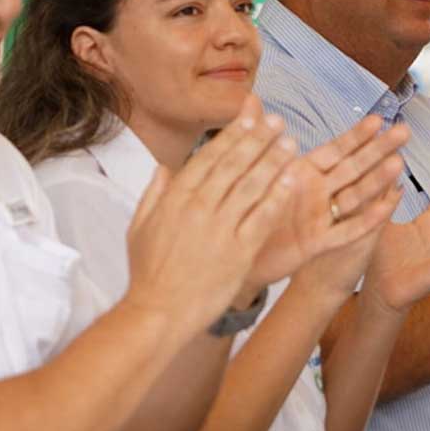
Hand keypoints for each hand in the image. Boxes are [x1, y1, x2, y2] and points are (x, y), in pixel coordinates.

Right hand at [124, 95, 297, 331]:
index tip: (251, 118)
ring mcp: (220, 228)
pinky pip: (262, 218)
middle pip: (234, 164)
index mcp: (175, 197)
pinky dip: (277, 197)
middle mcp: (199, 206)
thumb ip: (153, 194)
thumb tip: (164, 169)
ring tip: (290, 145)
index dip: (233, 135)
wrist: (158, 312)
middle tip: (278, 122)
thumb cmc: (148, 273)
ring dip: (272, 161)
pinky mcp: (238, 252)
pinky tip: (290, 181)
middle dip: (258, 139)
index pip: (209, 156)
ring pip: (251, 185)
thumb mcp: (139, 227)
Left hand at [247, 116, 408, 287]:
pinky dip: (367, 219)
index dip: (356, 135)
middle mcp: (316, 192)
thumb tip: (251, 98)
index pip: (335, 149)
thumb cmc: (244, 210)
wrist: (234, 255)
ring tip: (398, 163)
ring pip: (355, 196)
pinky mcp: (317, 243)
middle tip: (404, 131)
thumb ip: (257, 135)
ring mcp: (320, 217)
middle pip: (353, 168)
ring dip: (376, 180)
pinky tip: (387, 205)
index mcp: (302, 172)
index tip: (379, 119)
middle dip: (378, 150)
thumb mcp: (248, 169)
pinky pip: (346, 231)